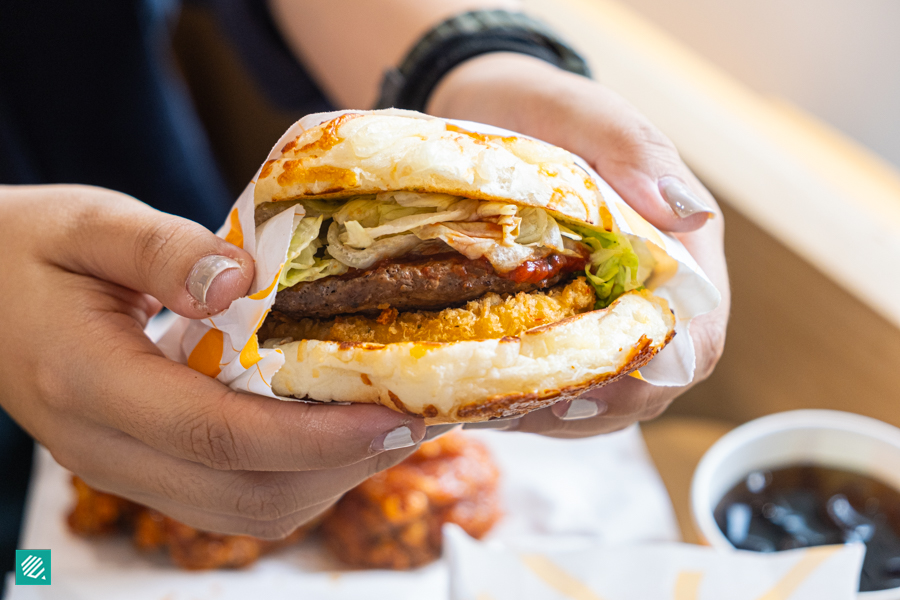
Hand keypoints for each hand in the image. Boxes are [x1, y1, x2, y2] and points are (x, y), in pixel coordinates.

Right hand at [0, 185, 424, 536]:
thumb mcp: (88, 225)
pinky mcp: (143, 468)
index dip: (315, 436)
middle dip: (342, 468)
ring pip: (244, 512)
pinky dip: (295, 478)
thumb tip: (244, 280)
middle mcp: (107, 448)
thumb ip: (163, 250)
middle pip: (245, 494)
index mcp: (89, 384)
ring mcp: (123, 469)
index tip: (391, 415)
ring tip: (388, 429)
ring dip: (327, 480)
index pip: (219, 435)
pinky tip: (332, 434)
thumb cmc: (26, 252)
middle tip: (412, 422)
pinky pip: (230, 500)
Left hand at [429, 53, 730, 437]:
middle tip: (536, 407)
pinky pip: (569, 389)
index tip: (605, 380)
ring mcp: (612, 317)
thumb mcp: (585, 115)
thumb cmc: (543, 111)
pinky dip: (534, 404)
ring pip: (613, 398)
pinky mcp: (570, 330)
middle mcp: (654, 292)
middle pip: (659, 381)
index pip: (700, 328)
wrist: (492, 116)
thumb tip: (687, 211)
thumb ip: (634, 153)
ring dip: (564, 414)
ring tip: (507, 410)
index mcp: (680, 245)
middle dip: (603, 404)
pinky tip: (495, 400)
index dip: (663, 367)